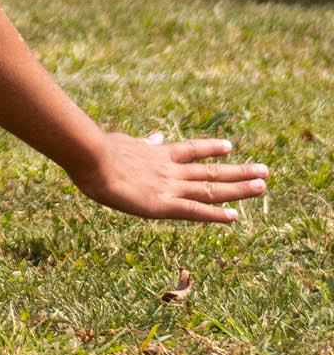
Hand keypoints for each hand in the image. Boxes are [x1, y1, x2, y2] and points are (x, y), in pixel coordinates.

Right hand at [70, 131, 268, 222]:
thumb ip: (143, 143)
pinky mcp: (163, 204)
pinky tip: (235, 217)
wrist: (89, 157)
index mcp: (156, 154)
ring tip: (263, 185)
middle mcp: (169, 170)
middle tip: (265, 171)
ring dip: (239, 188)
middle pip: (211, 170)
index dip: (211, 149)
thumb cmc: (94, 150)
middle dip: (239, 171)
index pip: (190, 150)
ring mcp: (169, 186)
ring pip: (211, 188)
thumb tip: (155, 137)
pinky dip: (215, 214)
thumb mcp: (123, 141)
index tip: (230, 147)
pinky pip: (195, 211)